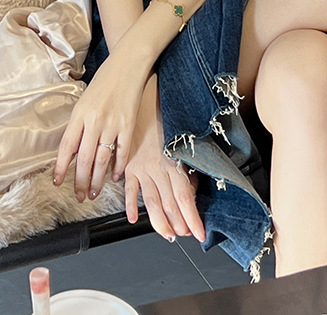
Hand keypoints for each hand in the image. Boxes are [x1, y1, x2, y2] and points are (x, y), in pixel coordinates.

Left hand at [53, 49, 146, 200]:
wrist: (128, 64)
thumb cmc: (105, 80)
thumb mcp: (84, 100)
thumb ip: (79, 124)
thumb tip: (73, 150)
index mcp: (80, 114)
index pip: (67, 147)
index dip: (61, 168)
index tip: (58, 182)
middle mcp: (94, 121)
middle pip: (84, 159)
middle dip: (80, 182)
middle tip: (79, 196)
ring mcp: (113, 124)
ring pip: (102, 160)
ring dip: (97, 180)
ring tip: (94, 193)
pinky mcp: (129, 126)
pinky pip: (122, 152)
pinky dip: (118, 167)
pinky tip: (114, 177)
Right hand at [124, 77, 204, 242]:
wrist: (140, 89)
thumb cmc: (161, 106)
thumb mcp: (182, 130)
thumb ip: (186, 159)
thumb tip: (192, 182)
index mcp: (172, 159)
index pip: (184, 197)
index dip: (192, 218)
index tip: (199, 233)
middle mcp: (156, 167)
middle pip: (169, 203)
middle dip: (177, 224)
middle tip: (183, 237)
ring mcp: (140, 166)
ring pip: (150, 201)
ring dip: (159, 221)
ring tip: (166, 234)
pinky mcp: (127, 162)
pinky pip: (129, 188)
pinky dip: (130, 204)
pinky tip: (132, 217)